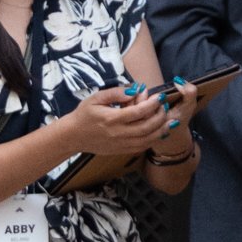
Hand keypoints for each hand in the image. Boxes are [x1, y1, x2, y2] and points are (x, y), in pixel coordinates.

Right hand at [57, 84, 173, 168]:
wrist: (73, 136)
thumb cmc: (84, 114)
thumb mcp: (96, 98)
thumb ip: (116, 93)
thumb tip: (135, 89)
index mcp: (111, 119)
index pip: (138, 112)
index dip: (152, 104)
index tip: (160, 96)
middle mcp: (118, 133)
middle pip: (146, 127)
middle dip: (160, 116)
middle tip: (165, 106)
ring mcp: (120, 144)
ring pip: (147, 139)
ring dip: (161, 130)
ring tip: (169, 120)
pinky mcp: (121, 151)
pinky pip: (141, 147)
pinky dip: (153, 139)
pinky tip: (159, 132)